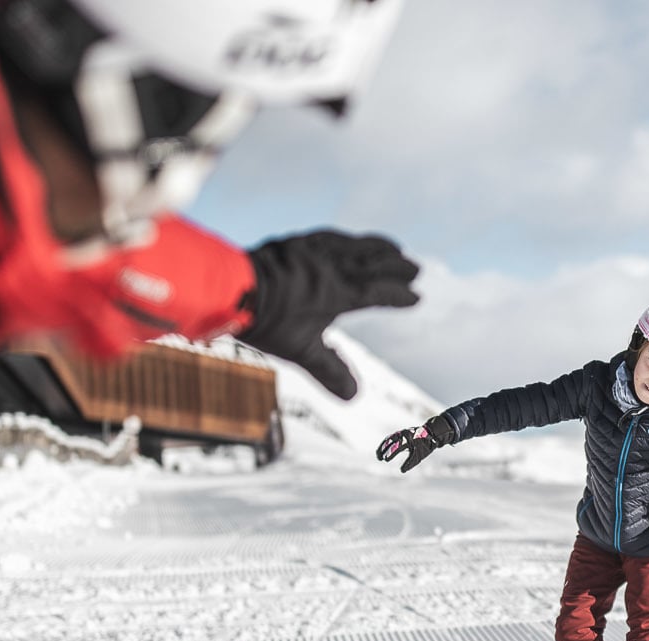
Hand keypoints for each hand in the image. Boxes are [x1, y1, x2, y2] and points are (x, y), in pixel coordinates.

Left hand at [237, 230, 421, 399]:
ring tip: (393, 247)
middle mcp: (332, 268)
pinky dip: (345, 239)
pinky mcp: (295, 242)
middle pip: (372, 264)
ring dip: (376, 247)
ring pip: (354, 245)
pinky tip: (346, 239)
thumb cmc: (267, 321)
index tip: (416, 298)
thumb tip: (354, 397)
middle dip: (395, 267)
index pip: (377, 293)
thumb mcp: (301, 351)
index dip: (397, 296)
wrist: (232, 290)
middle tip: (415, 269)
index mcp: (340, 293)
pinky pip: (329, 236)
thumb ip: (330, 371)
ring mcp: (314, 251)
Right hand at [374, 415, 454, 471]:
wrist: (431, 433)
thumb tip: (401, 471)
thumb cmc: (425, 446)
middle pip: (391, 441)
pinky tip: (381, 450)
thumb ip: (410, 462)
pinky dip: (385, 444)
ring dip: (382, 447)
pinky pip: (390, 438)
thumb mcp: (420, 456)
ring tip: (378, 456)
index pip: (398, 446)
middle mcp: (404, 434)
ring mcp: (401, 432)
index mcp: (410, 439)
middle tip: (380, 459)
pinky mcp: (400, 433)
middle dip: (384, 450)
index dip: (391, 453)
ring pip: (389, 439)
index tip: (386, 460)